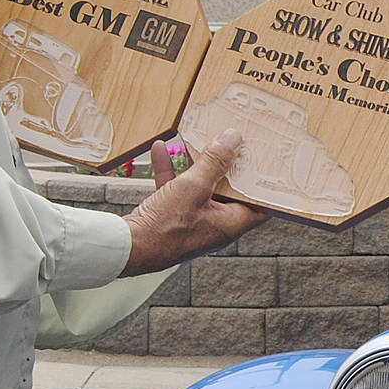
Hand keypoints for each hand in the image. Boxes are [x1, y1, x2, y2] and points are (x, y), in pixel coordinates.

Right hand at [120, 132, 266, 274]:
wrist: (127, 248)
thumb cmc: (164, 227)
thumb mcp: (193, 187)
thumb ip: (214, 162)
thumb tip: (232, 140)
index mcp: (230, 224)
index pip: (259, 205)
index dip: (262, 184)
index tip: (262, 161)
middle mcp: (214, 224)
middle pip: (228, 191)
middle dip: (226, 166)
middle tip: (231, 143)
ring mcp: (193, 221)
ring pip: (200, 188)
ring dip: (196, 164)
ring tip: (198, 140)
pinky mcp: (171, 217)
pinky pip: (176, 190)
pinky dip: (171, 171)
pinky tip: (161, 149)